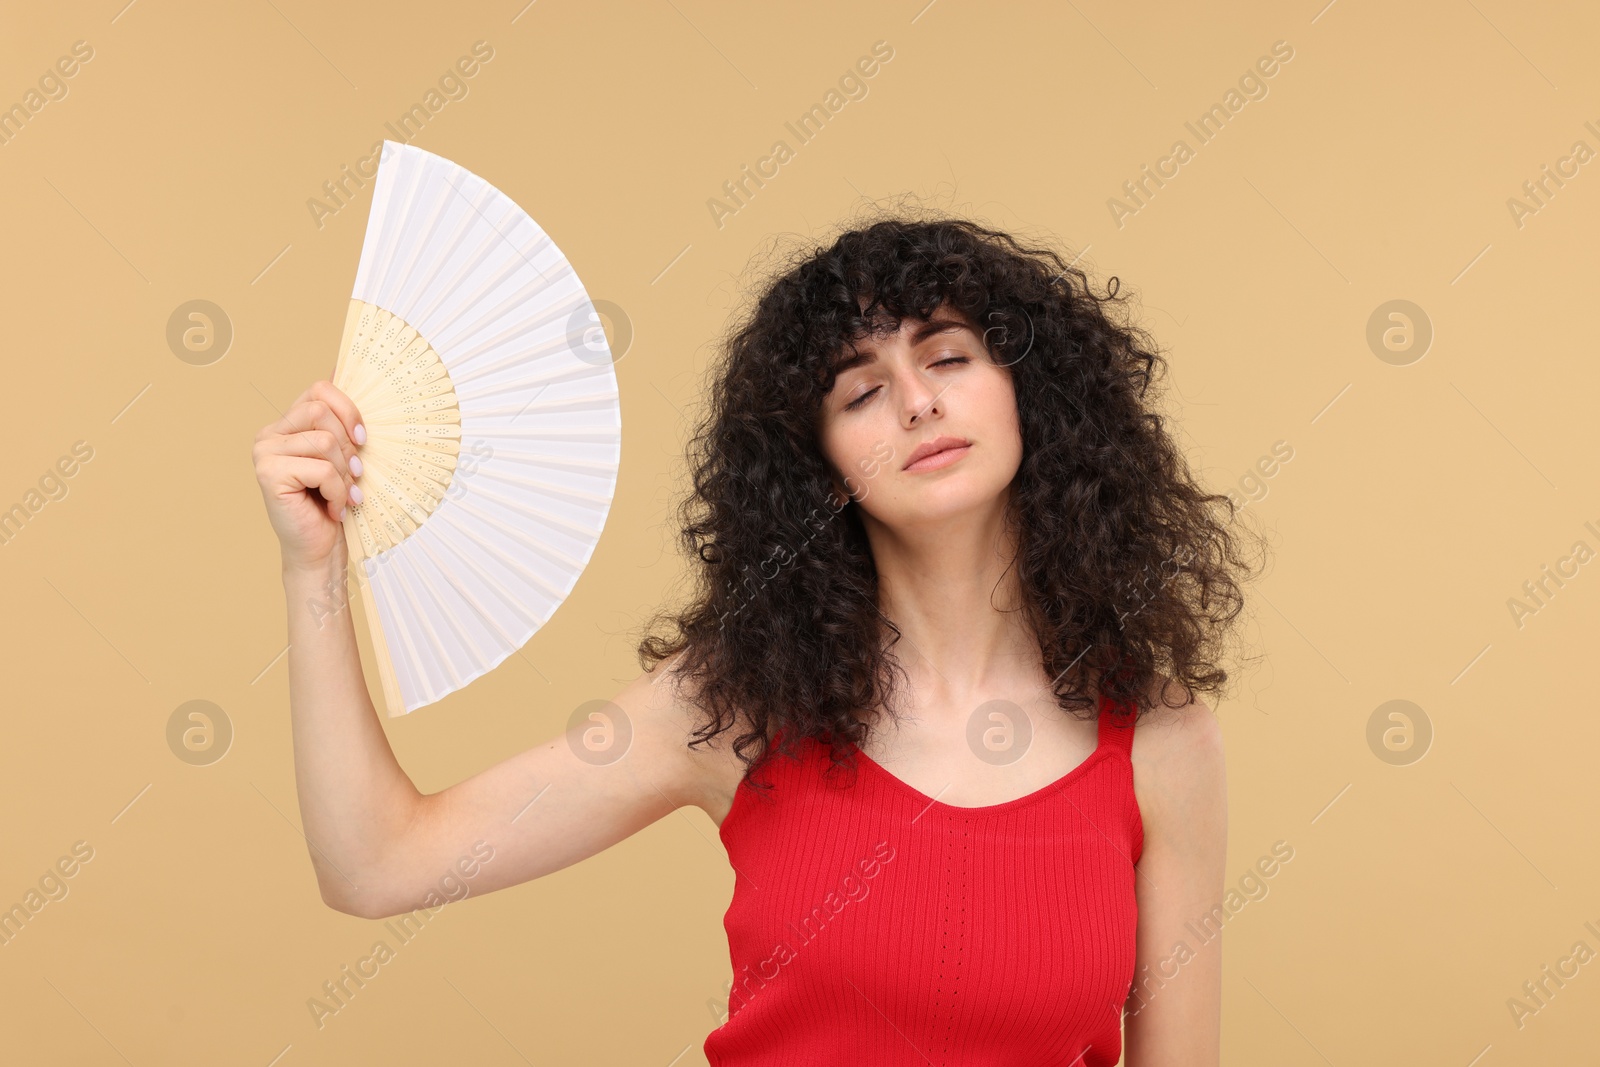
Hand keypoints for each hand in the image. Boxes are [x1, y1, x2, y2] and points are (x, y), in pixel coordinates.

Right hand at [252, 380, 364, 571]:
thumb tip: (344, 364)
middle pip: (322, 412)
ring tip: (342, 494)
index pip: (320, 390)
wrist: (319, 549)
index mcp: (286, 423)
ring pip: (325, 441)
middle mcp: (269, 434)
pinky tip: (332, 507)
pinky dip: (337, 491)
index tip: (362, 440)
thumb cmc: (334, 502)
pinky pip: (321, 468)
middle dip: (348, 447)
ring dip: (344, 474)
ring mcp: (264, 453)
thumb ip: (339, 417)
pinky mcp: (268, 474)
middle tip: (351, 476)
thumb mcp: (344, 455)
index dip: (349, 411)